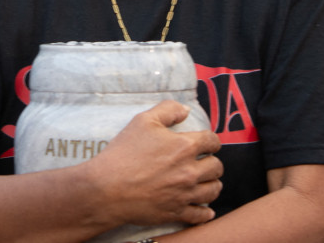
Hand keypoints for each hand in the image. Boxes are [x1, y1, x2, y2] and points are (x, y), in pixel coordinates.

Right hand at [86, 100, 222, 227]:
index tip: (208, 144)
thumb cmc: (124, 153)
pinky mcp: (176, 212)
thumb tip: (186, 109)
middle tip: (205, 163)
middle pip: (216, 167)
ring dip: (212, 185)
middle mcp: (190, 171)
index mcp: (185, 146)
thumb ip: (168, 110)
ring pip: (213, 191)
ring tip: (206, 182)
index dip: (211, 141)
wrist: (107, 188)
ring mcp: (184, 194)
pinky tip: (206, 210)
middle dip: (212, 162)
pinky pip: (200, 215)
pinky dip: (205, 212)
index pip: (212, 141)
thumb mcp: (143, 121)